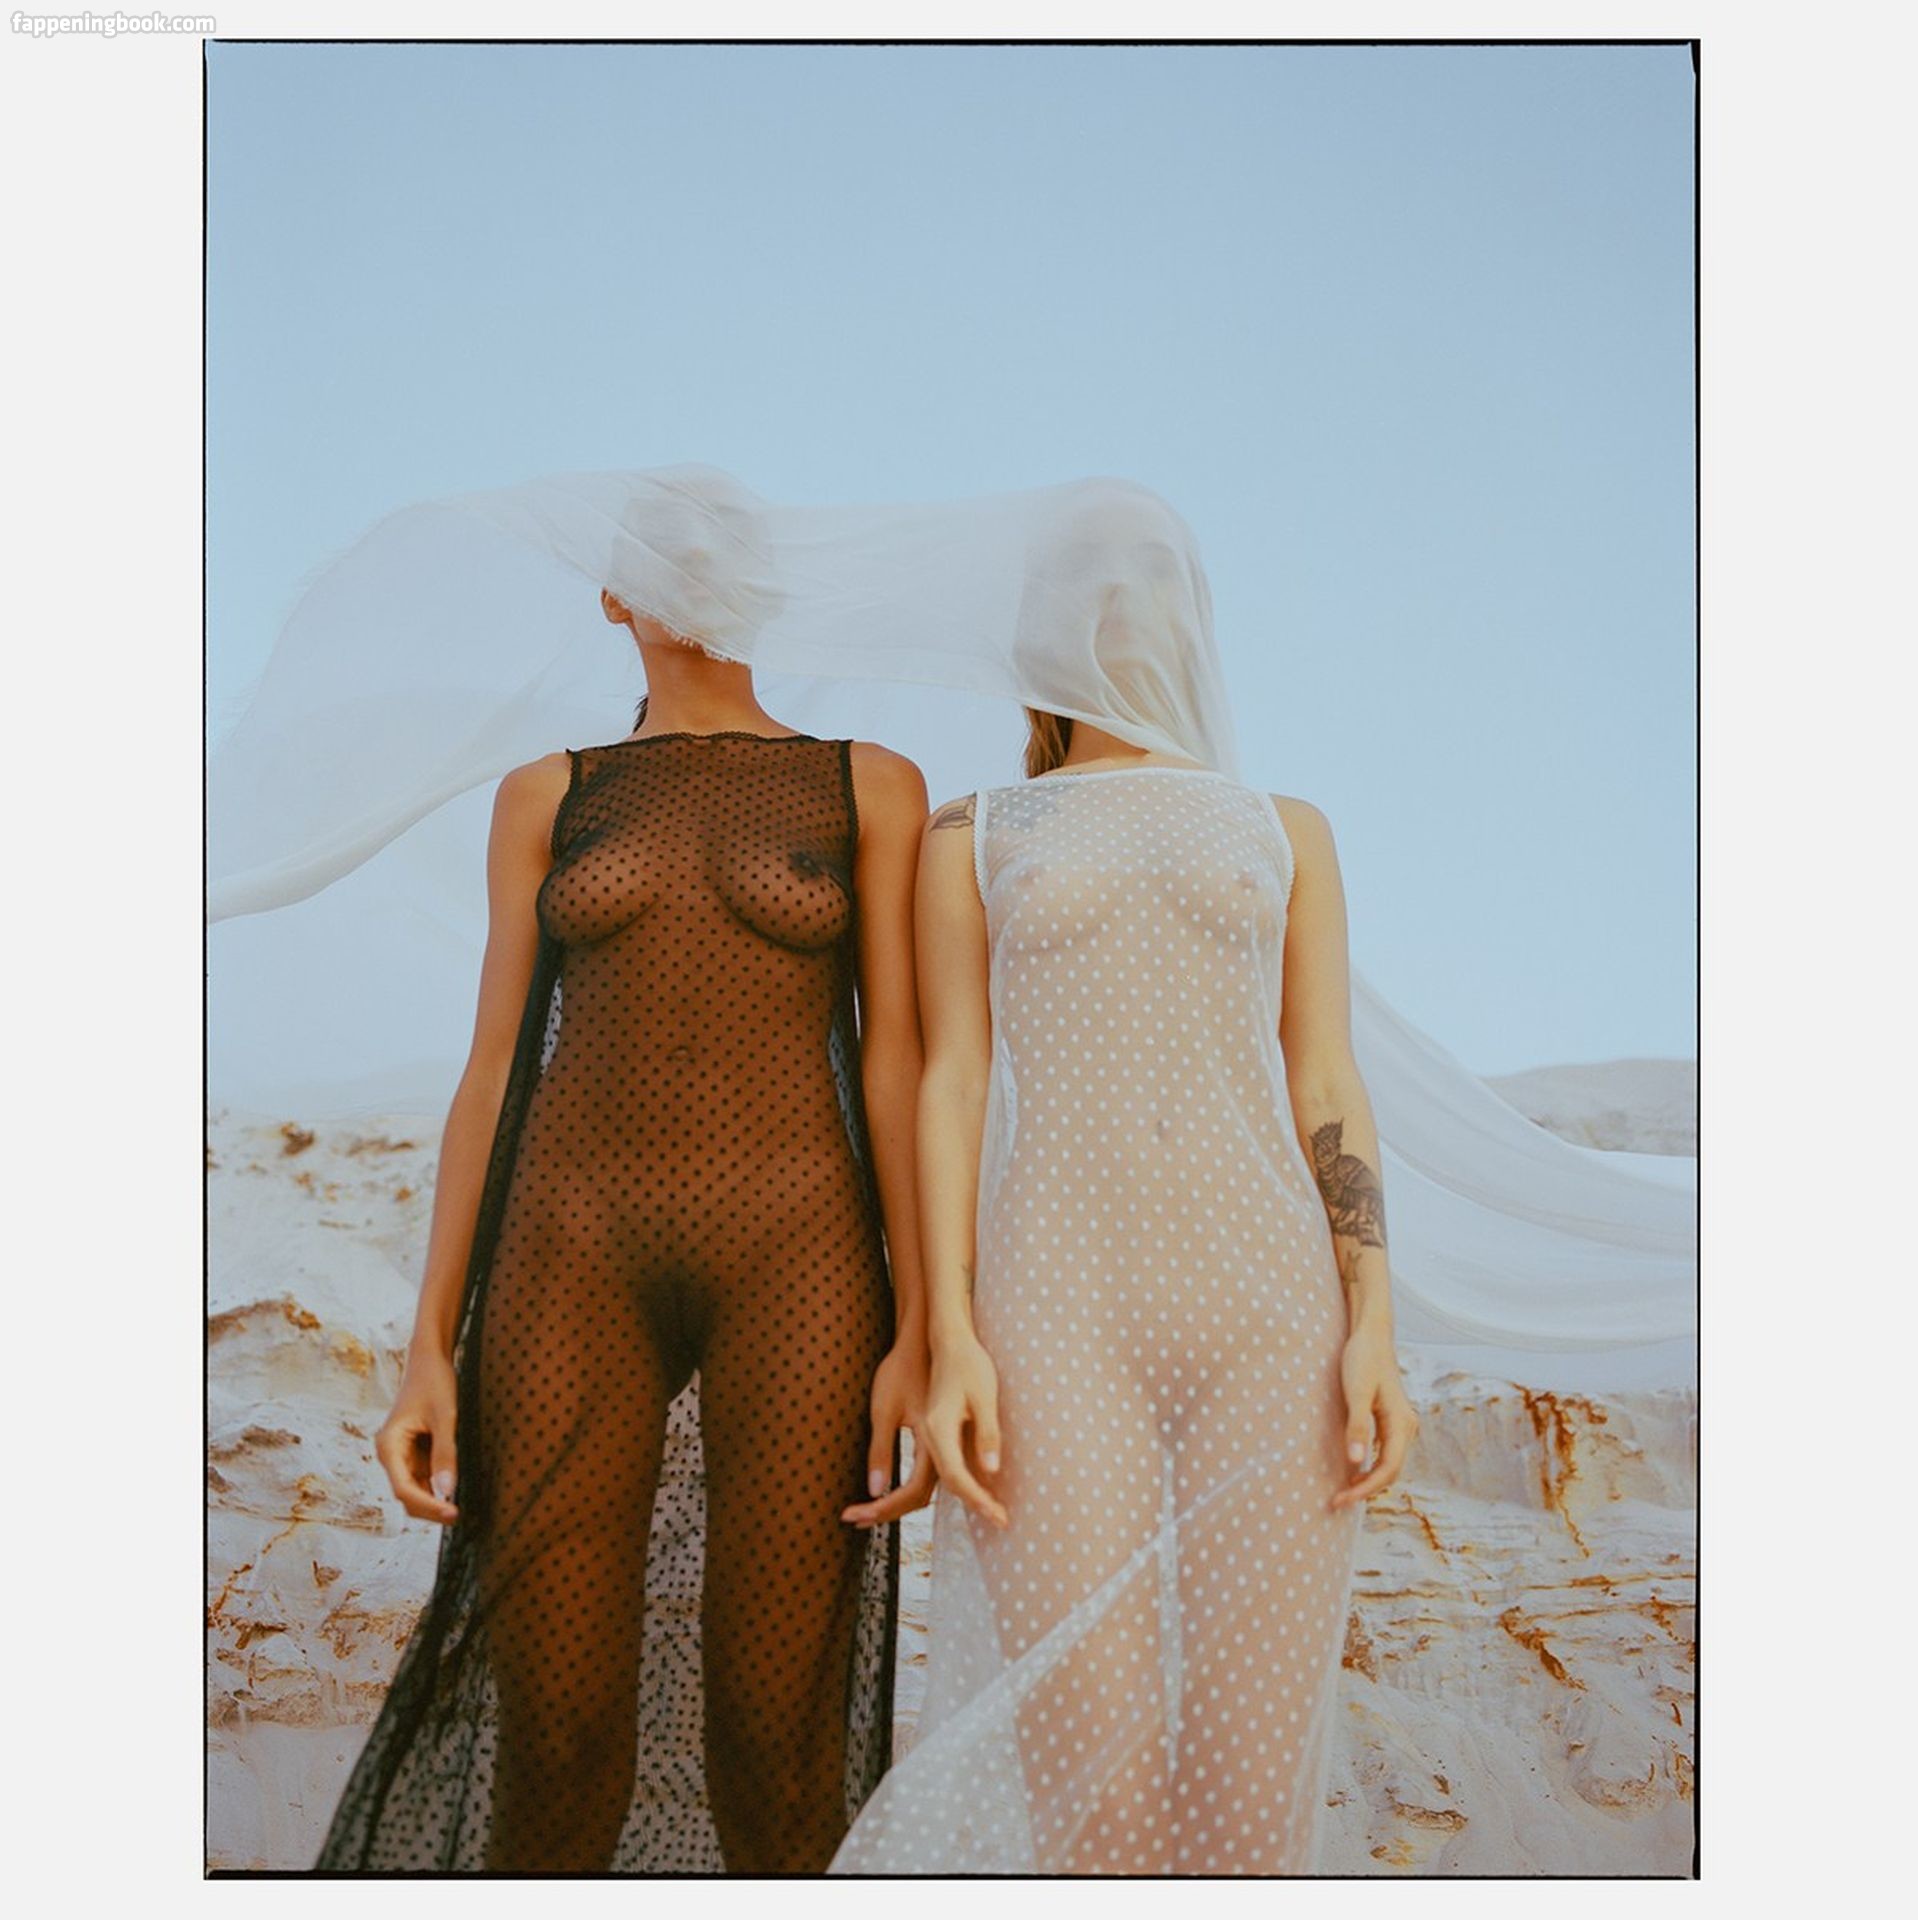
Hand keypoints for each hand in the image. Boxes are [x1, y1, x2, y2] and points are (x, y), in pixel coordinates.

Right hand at [375, 1348, 459, 1524]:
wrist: (429, 1360)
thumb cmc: (435, 1383)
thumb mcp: (445, 1417)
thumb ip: (445, 1453)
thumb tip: (446, 1491)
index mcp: (389, 1446)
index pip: (404, 1489)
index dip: (427, 1505)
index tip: (452, 1512)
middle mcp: (390, 1454)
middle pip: (406, 1494)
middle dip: (429, 1508)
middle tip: (458, 1515)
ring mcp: (400, 1454)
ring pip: (414, 1489)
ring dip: (433, 1500)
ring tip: (458, 1507)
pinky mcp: (412, 1452)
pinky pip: (422, 1477)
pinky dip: (436, 1486)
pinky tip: (453, 1490)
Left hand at [842, 1335, 937, 1527]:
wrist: (921, 1343)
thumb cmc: (900, 1371)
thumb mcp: (883, 1410)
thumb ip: (881, 1451)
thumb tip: (875, 1491)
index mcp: (933, 1443)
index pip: (911, 1493)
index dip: (882, 1509)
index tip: (854, 1515)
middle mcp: (943, 1450)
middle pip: (918, 1498)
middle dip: (885, 1512)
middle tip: (854, 1519)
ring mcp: (943, 1446)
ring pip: (922, 1489)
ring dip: (894, 1504)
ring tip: (865, 1511)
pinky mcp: (938, 1440)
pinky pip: (924, 1476)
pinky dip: (903, 1490)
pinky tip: (887, 1491)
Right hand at [922, 1330, 1007, 1527]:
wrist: (949, 1338)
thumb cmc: (970, 1363)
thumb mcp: (984, 1396)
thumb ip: (987, 1434)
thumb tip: (992, 1472)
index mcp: (936, 1429)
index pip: (957, 1476)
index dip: (979, 1499)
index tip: (1001, 1516)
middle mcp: (929, 1435)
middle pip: (945, 1482)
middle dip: (973, 1505)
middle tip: (1002, 1523)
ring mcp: (930, 1433)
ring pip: (944, 1476)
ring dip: (969, 1496)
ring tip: (994, 1513)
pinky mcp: (937, 1429)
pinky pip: (947, 1463)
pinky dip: (963, 1481)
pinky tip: (982, 1486)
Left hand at [1331, 1327, 1417, 1510]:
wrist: (1371, 1332)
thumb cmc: (1363, 1358)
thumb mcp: (1357, 1392)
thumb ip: (1358, 1426)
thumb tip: (1356, 1461)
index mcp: (1401, 1423)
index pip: (1388, 1469)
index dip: (1366, 1489)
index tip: (1342, 1499)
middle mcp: (1406, 1427)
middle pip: (1391, 1471)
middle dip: (1366, 1489)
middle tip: (1337, 1501)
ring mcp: (1400, 1423)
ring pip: (1389, 1463)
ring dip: (1369, 1480)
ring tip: (1344, 1491)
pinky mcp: (1390, 1418)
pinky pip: (1385, 1451)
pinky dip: (1370, 1465)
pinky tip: (1353, 1468)